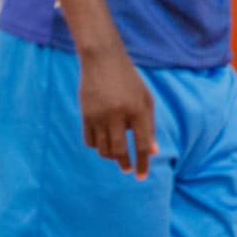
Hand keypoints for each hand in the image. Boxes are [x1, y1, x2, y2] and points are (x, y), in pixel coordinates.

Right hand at [77, 47, 156, 176]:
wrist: (103, 60)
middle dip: (125, 163)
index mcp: (138, 109)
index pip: (141, 144)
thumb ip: (149, 127)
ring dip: (111, 156)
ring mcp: (99, 115)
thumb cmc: (129, 81)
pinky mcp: (85, 115)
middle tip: (127, 169)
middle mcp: (118, 114)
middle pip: (119, 151)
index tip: (141, 177)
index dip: (142, 163)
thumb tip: (152, 153)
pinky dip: (98, 146)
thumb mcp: (145, 99)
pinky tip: (104, 143)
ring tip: (118, 155)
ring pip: (103, 149)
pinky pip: (90, 141)